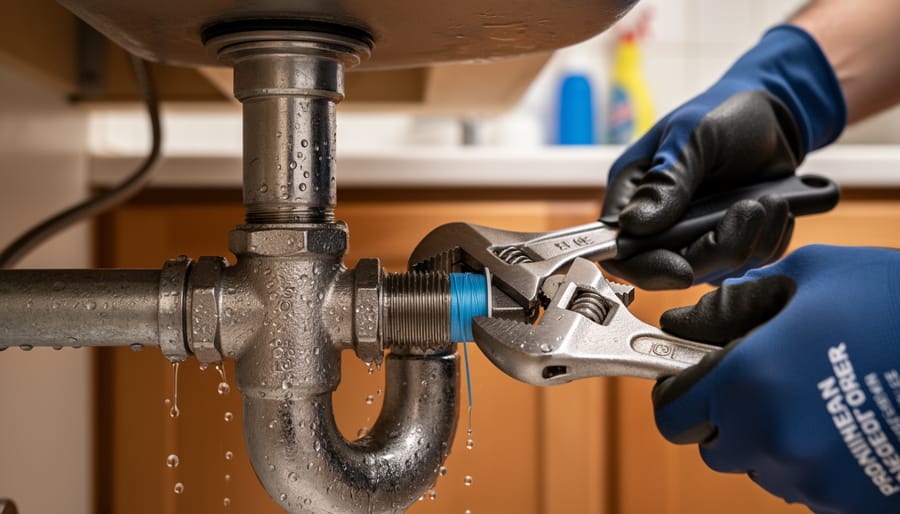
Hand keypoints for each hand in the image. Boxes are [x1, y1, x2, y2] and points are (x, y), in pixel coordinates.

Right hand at [601, 25, 845, 289]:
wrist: (774, 114)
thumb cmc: (724, 112)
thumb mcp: (695, 135)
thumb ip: (667, 180)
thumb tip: (634, 224)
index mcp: (632, 193)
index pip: (622, 249)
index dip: (647, 267)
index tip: (682, 269)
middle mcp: (657, 221)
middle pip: (672, 268)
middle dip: (717, 248)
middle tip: (750, 209)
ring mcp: (692, 236)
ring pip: (713, 269)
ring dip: (750, 240)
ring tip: (771, 200)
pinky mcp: (726, 241)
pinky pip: (747, 264)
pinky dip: (768, 242)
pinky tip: (777, 209)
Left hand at [654, 245, 899, 513]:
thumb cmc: (894, 300)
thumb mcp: (809, 275)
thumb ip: (738, 298)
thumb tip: (695, 317)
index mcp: (748, 381)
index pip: (673, 416)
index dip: (681, 394)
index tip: (696, 381)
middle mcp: (774, 437)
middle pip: (717, 447)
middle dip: (730, 417)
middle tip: (766, 384)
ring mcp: (817, 478)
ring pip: (763, 470)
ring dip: (775, 441)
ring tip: (818, 398)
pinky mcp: (854, 502)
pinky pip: (811, 488)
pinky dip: (818, 463)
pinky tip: (846, 425)